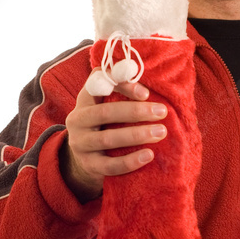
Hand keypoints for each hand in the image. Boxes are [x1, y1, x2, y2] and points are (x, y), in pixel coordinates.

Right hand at [60, 71, 167, 201]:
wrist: (88, 158)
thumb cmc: (107, 124)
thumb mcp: (109, 104)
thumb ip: (122, 88)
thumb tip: (142, 73)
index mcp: (85, 99)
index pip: (99, 84)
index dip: (122, 86)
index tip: (146, 93)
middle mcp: (77, 120)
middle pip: (105, 113)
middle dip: (136, 112)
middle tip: (162, 112)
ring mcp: (80, 144)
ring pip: (108, 139)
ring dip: (137, 135)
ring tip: (160, 132)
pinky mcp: (88, 165)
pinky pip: (110, 165)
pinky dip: (130, 161)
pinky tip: (149, 155)